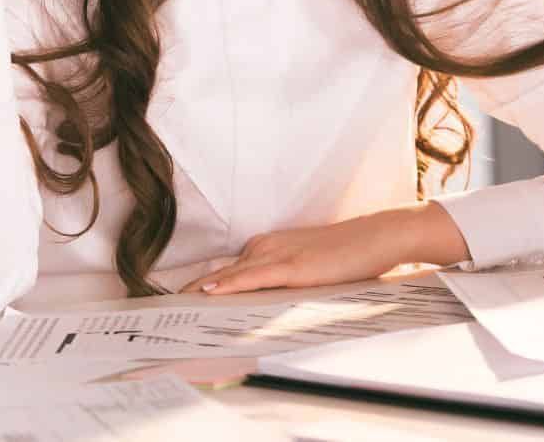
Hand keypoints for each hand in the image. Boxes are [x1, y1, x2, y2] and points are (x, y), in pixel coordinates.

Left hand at [179, 203, 470, 295]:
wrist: (379, 235)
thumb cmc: (351, 252)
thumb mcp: (312, 265)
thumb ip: (288, 277)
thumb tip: (268, 298)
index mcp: (272, 246)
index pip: (229, 269)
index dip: (202, 285)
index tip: (178, 299)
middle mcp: (269, 246)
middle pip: (222, 271)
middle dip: (193, 290)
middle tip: (164, 307)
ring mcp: (280, 255)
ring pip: (231, 274)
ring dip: (202, 290)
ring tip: (173, 307)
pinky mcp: (293, 266)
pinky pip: (253, 278)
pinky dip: (229, 285)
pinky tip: (209, 293)